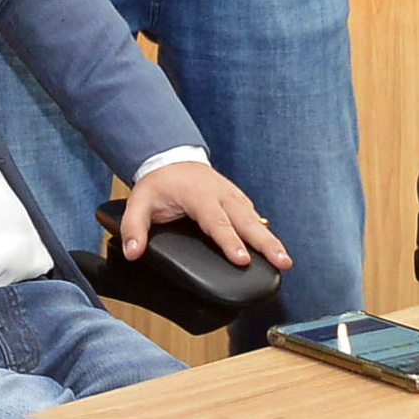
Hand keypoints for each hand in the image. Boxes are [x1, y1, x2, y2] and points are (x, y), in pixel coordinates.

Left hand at [121, 161, 290, 271]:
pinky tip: (274, 248)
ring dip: (271, 240)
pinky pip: (252, 215)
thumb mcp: (139, 202)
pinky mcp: (236, 199)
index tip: (243, 259)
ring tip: (285, 260)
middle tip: (283, 261)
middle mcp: (220, 194)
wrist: (171, 157)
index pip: (216, 222)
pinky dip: (264, 231)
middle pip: (245, 221)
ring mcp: (231, 195)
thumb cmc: (158, 183)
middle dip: (265, 243)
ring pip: (254, 219)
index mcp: (198, 195)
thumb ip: (134, 228)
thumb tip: (133, 253)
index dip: (230, 241)